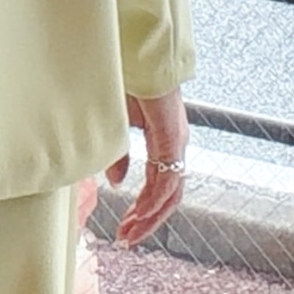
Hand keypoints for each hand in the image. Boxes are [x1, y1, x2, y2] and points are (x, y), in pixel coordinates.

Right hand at [106, 89, 188, 248]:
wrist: (138, 54)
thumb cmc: (129, 80)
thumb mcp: (117, 123)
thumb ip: (118, 153)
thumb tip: (119, 183)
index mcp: (164, 140)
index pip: (160, 185)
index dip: (144, 210)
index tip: (125, 228)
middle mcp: (175, 145)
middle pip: (168, 196)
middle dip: (147, 221)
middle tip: (127, 239)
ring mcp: (176, 142)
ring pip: (170, 192)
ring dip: (151, 217)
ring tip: (130, 234)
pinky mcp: (172, 137)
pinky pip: (167, 178)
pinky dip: (154, 200)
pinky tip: (140, 213)